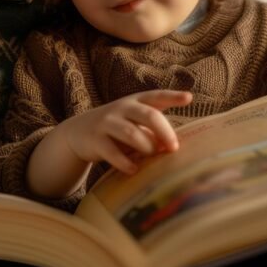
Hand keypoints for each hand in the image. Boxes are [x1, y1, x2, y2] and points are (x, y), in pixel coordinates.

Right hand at [60, 90, 192, 174]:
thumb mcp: (133, 120)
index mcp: (135, 101)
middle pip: (149, 115)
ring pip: (131, 133)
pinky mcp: (95, 140)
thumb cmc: (116, 128)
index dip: (172, 96)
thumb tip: (170, 147)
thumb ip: (152, 129)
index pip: (156, 96)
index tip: (188, 98)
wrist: (78, 132)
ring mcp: (107, 123)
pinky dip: (125, 162)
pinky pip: (112, 152)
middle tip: (173, 148)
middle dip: (164, 132)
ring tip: (151, 156)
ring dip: (146, 147)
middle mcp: (122, 108)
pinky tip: (134, 170)